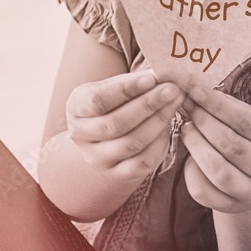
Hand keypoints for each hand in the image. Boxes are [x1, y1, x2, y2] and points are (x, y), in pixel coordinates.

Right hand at [67, 70, 183, 181]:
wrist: (106, 139)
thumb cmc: (112, 105)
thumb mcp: (111, 89)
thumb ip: (130, 83)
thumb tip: (160, 75)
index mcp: (76, 108)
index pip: (98, 100)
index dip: (126, 90)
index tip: (152, 78)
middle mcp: (81, 136)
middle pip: (116, 123)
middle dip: (148, 105)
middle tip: (171, 89)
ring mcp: (97, 158)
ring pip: (131, 143)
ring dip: (158, 122)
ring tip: (175, 103)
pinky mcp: (116, 174)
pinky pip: (143, 162)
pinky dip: (160, 142)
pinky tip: (169, 126)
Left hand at [180, 86, 250, 213]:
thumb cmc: (250, 139)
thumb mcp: (249, 120)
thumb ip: (228, 106)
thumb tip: (195, 89)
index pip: (249, 123)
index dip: (218, 106)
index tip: (195, 91)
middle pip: (232, 146)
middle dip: (204, 122)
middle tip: (188, 107)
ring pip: (219, 171)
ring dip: (196, 144)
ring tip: (186, 128)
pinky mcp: (231, 208)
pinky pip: (204, 191)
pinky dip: (191, 170)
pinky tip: (190, 155)